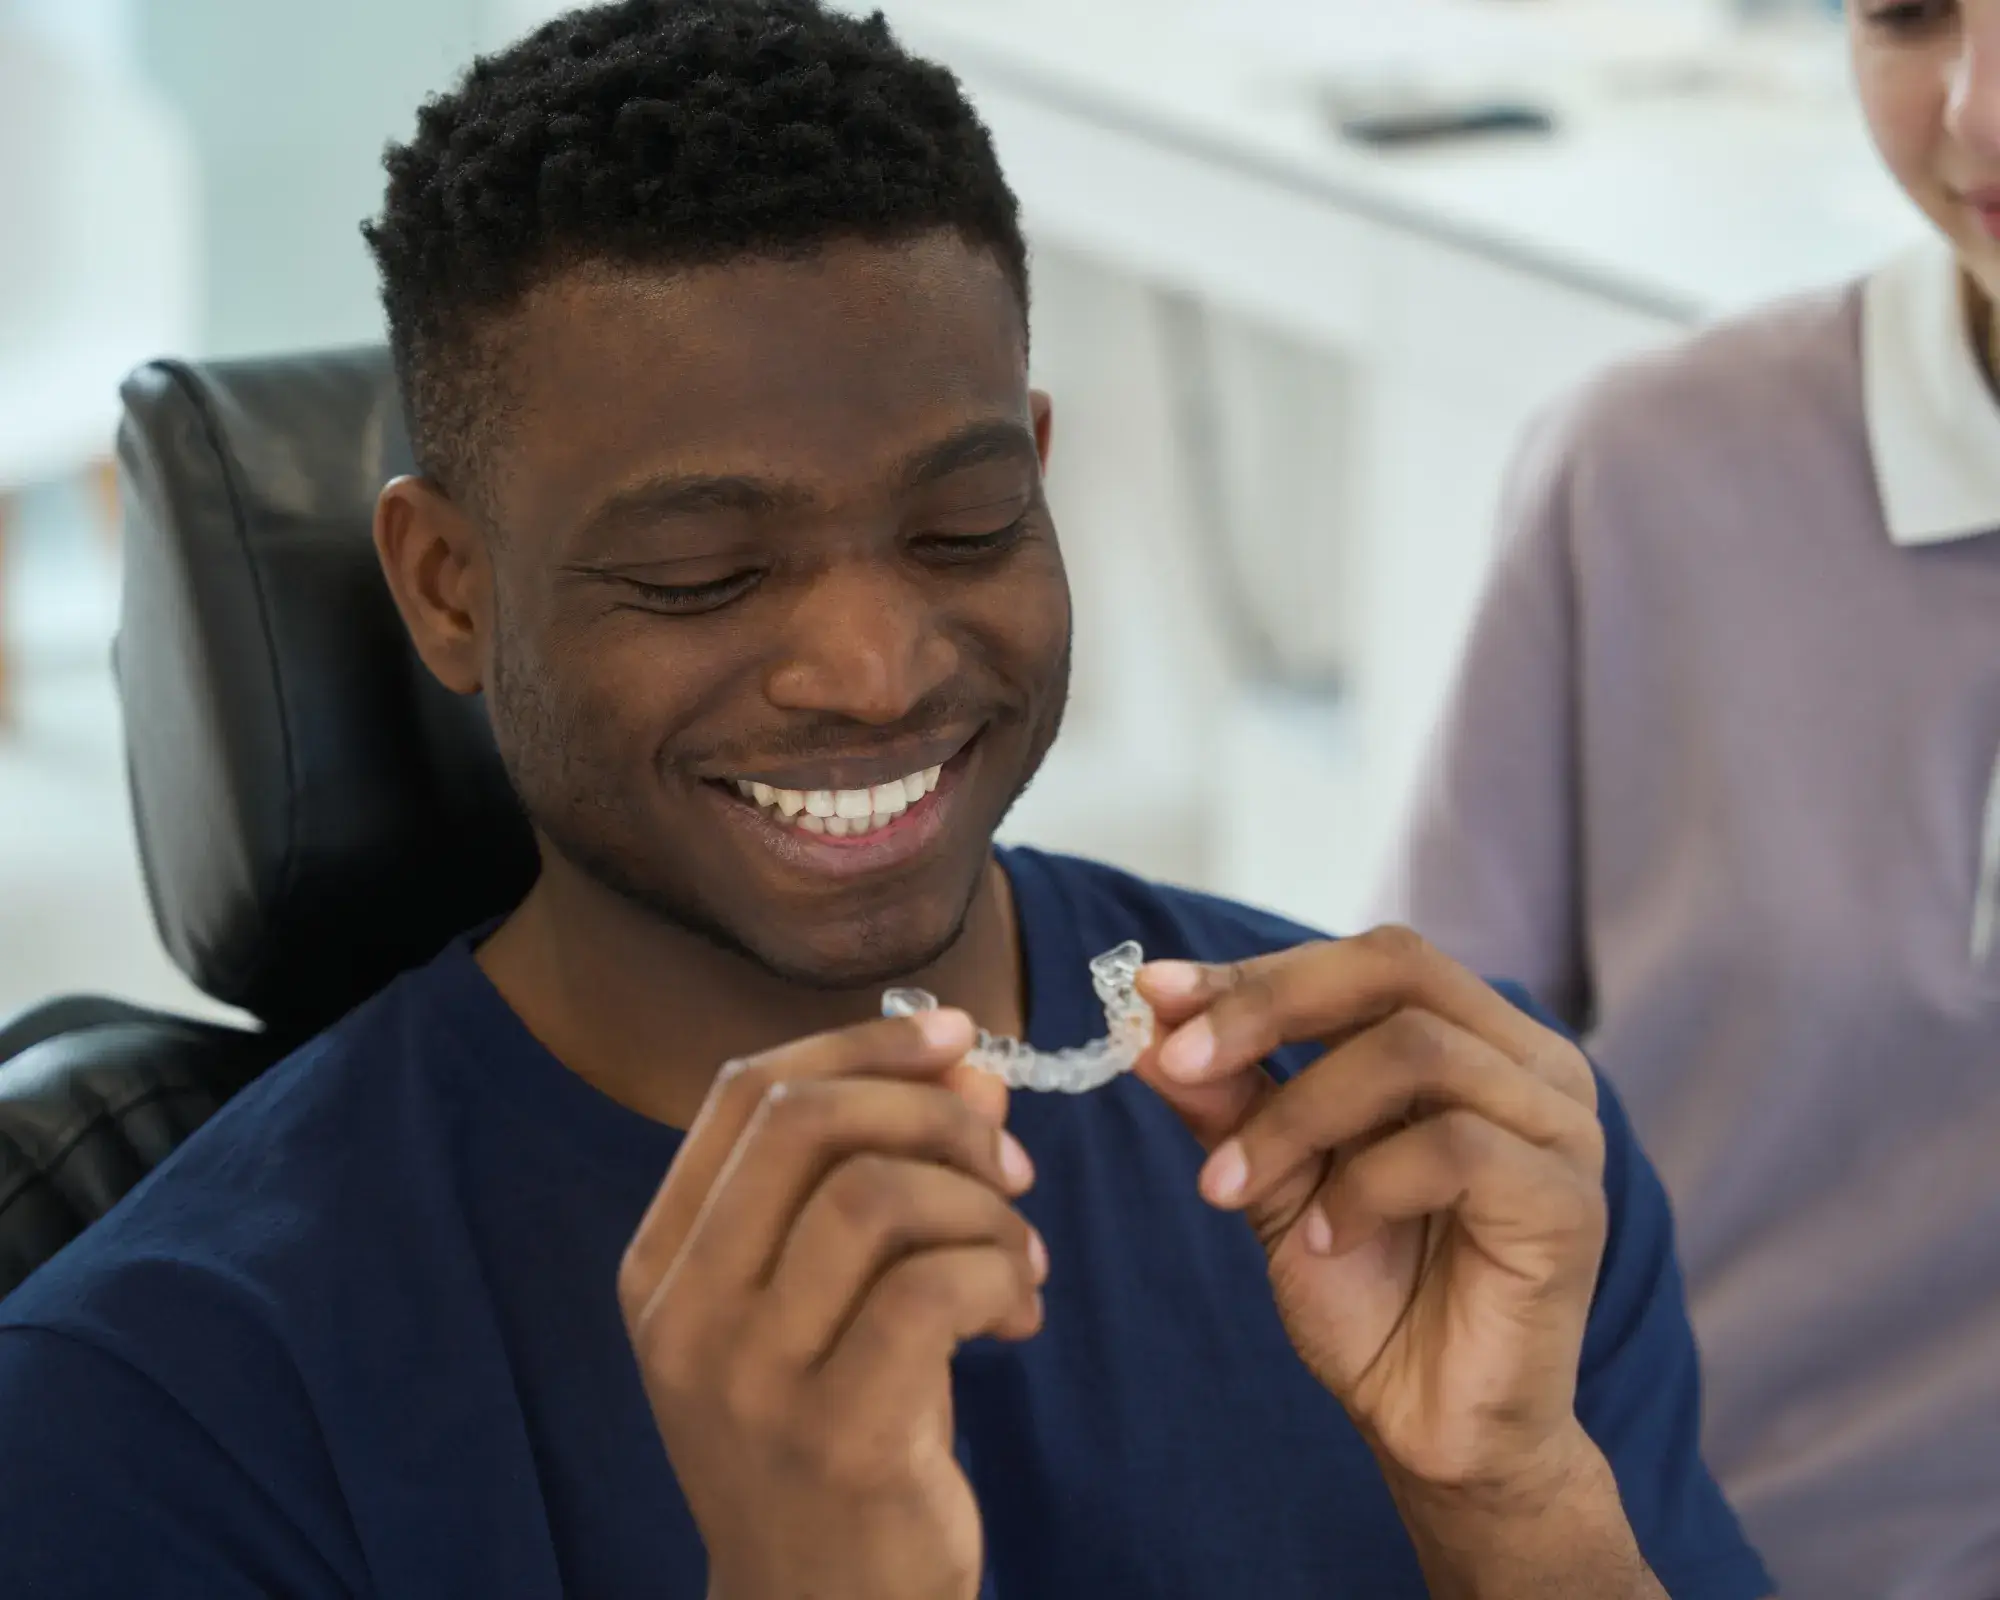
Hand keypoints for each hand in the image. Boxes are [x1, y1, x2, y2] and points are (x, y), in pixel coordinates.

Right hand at [617, 1011, 1045, 1599]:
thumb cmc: (832, 1436)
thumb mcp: (836, 1297)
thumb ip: (884, 1175)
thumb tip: (970, 1065)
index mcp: (663, 1263)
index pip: (744, 1093)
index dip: (860, 1043)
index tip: (960, 1039)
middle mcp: (685, 1312)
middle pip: (805, 1122)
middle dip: (933, 1111)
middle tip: (1006, 1162)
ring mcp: (751, 1379)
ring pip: (877, 1195)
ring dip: (982, 1204)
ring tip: (1020, 1257)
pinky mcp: (838, 1436)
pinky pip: (936, 1287)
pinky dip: (1003, 1273)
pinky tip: (1020, 1315)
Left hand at [1134, 927, 1608, 1500]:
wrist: (1433, 1429)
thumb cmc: (1369, 1296)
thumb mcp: (1274, 1179)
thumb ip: (1228, 1100)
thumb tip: (1147, 1025)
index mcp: (1472, 1040)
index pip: (1366, 961)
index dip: (1256, 971)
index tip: (1154, 993)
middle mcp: (1529, 1064)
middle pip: (1398, 968)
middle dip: (1269, 1006)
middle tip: (1179, 1063)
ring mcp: (1560, 1128)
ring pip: (1415, 1052)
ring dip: (1296, 1113)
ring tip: (1232, 1186)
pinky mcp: (1566, 1202)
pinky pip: (1455, 1148)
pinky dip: (1363, 1188)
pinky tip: (1325, 1240)